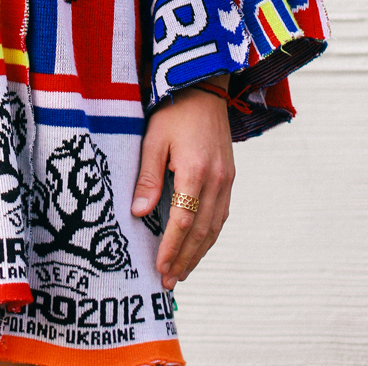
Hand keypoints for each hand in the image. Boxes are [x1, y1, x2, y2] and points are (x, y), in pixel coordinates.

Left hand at [130, 78, 234, 289]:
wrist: (205, 86)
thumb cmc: (173, 109)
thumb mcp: (153, 138)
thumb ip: (147, 176)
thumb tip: (139, 213)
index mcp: (195, 171)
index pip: (183, 221)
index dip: (172, 248)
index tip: (160, 268)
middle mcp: (216, 180)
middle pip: (201, 232)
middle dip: (185, 259)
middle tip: (169, 282)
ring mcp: (226, 179)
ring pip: (214, 227)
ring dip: (198, 253)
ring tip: (181, 273)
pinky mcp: (229, 176)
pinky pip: (221, 214)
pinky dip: (209, 235)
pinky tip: (198, 246)